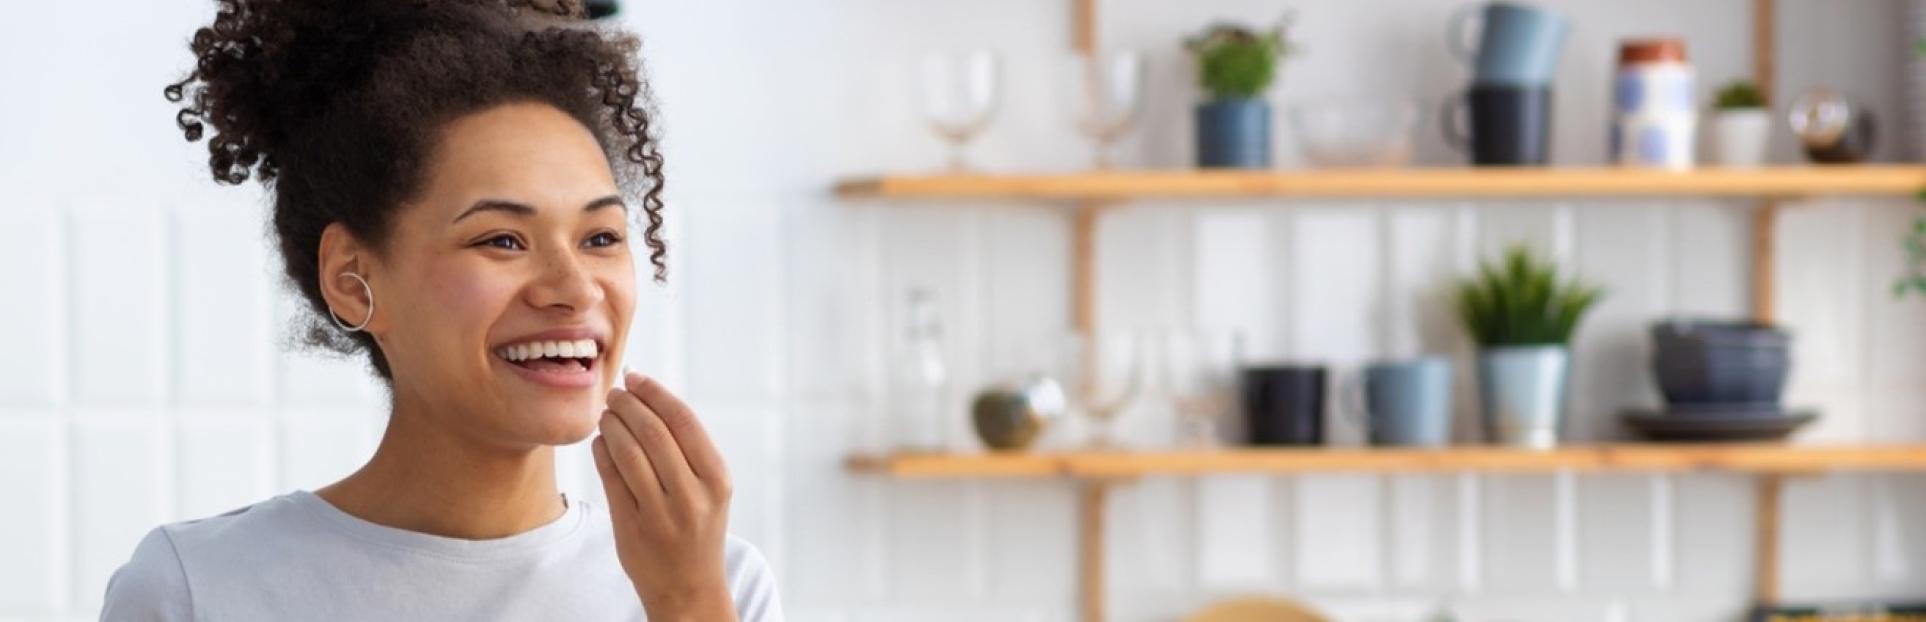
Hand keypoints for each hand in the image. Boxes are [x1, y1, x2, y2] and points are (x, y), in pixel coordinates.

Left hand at [592, 371, 736, 619]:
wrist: (689, 588)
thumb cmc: (698, 529)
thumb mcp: (710, 490)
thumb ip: (688, 450)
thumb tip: (650, 398)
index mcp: (716, 479)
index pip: (683, 421)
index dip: (655, 393)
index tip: (636, 378)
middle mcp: (691, 496)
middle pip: (652, 432)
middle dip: (628, 404)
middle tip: (615, 393)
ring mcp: (660, 514)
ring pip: (627, 452)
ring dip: (611, 425)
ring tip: (606, 415)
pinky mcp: (631, 528)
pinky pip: (610, 477)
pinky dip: (601, 451)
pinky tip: (600, 442)